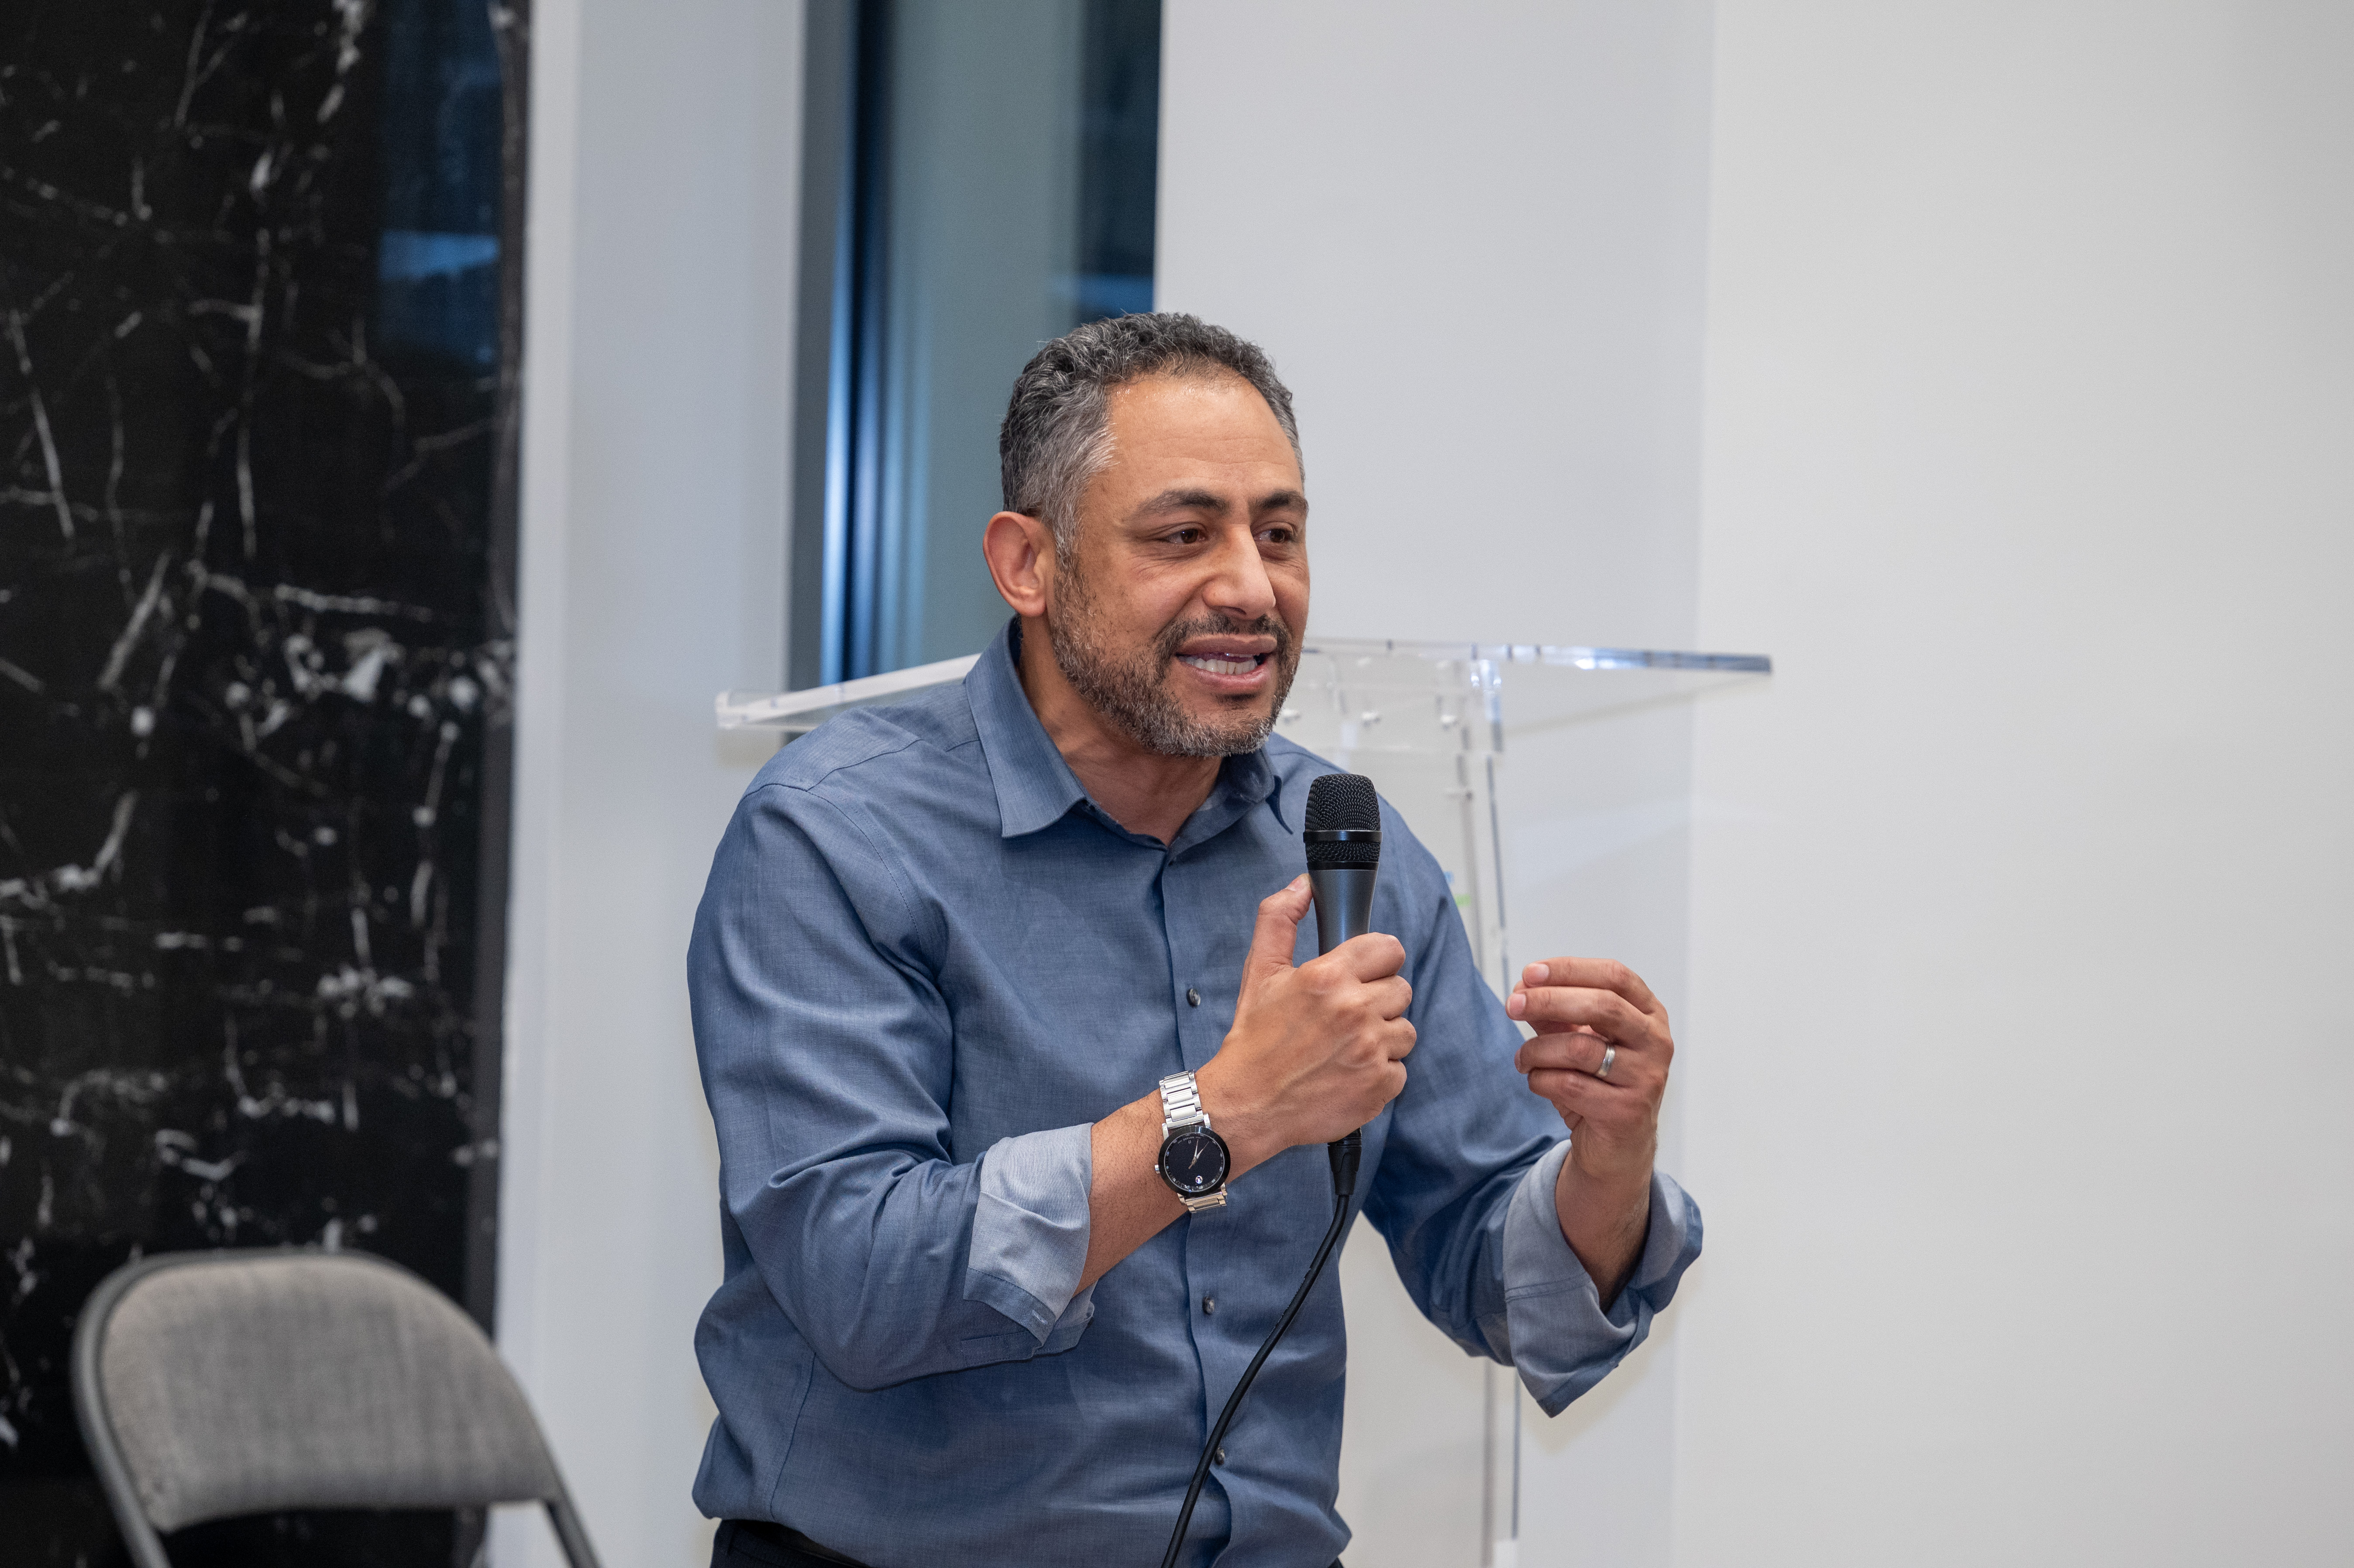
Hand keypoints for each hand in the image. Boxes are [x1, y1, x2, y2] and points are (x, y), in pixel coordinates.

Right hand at [1197, 875, 1415, 1168]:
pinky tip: (1348, 1073)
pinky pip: (1400, 1069)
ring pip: (1405, 1030)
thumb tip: (1302, 887)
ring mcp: (1371, 1051)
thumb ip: (1279, 919)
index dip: (1376, 961)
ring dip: (1382, 1038)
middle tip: (1345, 1017)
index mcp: (1328, 978)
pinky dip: (1379, 1073)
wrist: (1247, 1104)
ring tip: (1346, 1047)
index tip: (1363, 975)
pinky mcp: (1380, 1085)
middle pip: (1401, 989)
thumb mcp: (1260, 972)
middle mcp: (1354, 1011)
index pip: (1389, 949)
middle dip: (1377, 1001)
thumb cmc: (1254, 1040)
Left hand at [1510, 957, 1672, 1186]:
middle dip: (1549, 1000)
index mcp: (1649, 1015)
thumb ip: (1556, 1013)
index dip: (1570, 969)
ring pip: (1581, 1049)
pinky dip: (1541, 1080)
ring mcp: (1646, 1078)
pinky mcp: (1627, 1112)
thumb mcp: (1579, 1040)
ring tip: (1522, 1058)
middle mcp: (1656, 1042)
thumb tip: (1522, 988)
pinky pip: (1571, 1086)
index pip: (1614, 976)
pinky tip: (1537, 1081)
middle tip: (1512, 1004)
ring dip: (1537, 1050)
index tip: (1530, 972)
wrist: (1617, 1147)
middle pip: (1603, 1006)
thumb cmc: (1599, 1085)